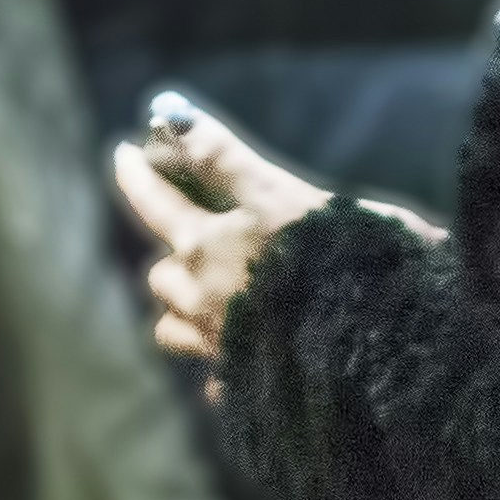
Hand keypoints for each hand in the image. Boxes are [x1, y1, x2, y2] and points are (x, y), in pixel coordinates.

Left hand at [108, 88, 328, 367]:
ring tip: (207, 301)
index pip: (155, 205)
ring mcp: (220, 347)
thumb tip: (171, 115)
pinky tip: (239, 356)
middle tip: (191, 241)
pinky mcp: (247, 384)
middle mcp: (202, 301)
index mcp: (206, 249)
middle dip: (170, 258)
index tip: (124, 154)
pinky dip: (220, 363)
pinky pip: (216, 376)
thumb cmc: (330, 257)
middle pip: (161, 276)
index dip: (137, 176)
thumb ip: (221, 157)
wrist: (375, 342)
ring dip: (181, 312)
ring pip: (175, 329)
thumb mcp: (277, 193)